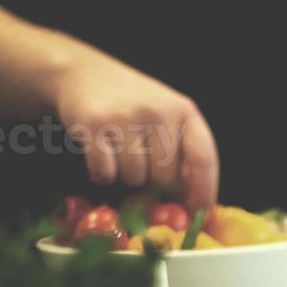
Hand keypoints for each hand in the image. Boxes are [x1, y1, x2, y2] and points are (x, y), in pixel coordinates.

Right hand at [50, 51, 219, 210]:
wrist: (83, 73)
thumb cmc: (131, 103)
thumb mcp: (167, 117)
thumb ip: (182, 152)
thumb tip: (190, 203)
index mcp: (184, 111)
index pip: (203, 159)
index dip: (204, 191)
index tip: (199, 214)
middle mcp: (158, 111)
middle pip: (166, 178)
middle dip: (154, 184)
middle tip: (142, 166)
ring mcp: (126, 117)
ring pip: (134, 179)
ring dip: (126, 177)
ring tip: (120, 151)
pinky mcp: (94, 125)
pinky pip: (105, 174)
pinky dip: (102, 173)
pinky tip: (101, 152)